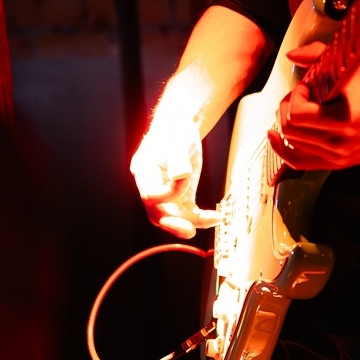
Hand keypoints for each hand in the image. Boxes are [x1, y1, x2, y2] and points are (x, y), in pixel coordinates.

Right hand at [130, 108, 218, 238]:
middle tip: (189, 231)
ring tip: (212, 221)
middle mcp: (151, 185)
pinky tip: (215, 217)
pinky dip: (200, 217)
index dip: (167, 194)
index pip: (150, 194)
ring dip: (190, 222)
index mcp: (144, 171)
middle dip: (173, 223)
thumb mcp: (176, 141)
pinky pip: (187, 212)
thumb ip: (177, 160)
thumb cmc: (174, 132)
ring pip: (173, 216)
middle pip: (157, 212)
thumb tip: (180, 176)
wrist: (179, 129)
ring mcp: (165, 193)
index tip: (185, 178)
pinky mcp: (179, 196)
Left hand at [270, 43, 359, 169]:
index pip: (299, 113)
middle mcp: (340, 142)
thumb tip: (293, 55)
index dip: (296, 96)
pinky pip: (300, 163)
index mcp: (346, 119)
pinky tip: (276, 138)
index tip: (306, 86)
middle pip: (292, 128)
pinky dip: (283, 151)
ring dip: (287, 123)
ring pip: (293, 142)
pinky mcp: (336, 163)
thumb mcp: (353, 69)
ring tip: (297, 110)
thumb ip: (319, 55)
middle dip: (288, 107)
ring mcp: (337, 156)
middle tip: (298, 95)